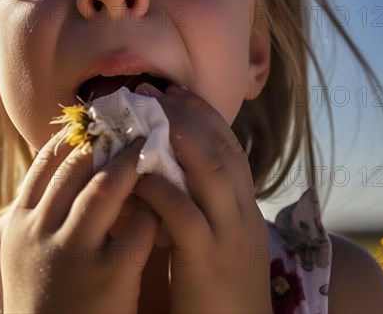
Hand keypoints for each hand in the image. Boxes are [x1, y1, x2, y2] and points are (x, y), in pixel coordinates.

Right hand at [0, 131, 159, 312]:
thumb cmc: (42, 297)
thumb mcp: (28, 250)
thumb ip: (43, 210)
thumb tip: (69, 163)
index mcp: (20, 222)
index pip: (44, 162)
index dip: (73, 137)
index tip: (95, 123)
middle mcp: (41, 231)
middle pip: (77, 167)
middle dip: (107, 141)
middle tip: (130, 123)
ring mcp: (74, 252)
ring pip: (107, 188)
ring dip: (131, 164)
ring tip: (149, 147)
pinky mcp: (108, 276)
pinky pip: (138, 227)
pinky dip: (152, 208)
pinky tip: (161, 201)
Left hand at [133, 84, 271, 313]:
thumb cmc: (216, 290)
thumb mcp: (216, 239)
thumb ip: (199, 204)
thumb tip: (163, 169)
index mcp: (245, 208)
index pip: (229, 147)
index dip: (203, 115)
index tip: (176, 91)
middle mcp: (243, 215)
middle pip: (221, 149)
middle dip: (188, 115)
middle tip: (155, 93)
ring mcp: (230, 237)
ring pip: (212, 172)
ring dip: (179, 139)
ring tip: (149, 115)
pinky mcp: (208, 262)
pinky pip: (185, 215)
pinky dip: (162, 190)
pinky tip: (138, 176)